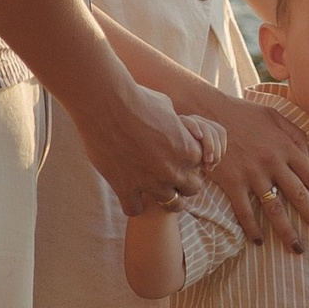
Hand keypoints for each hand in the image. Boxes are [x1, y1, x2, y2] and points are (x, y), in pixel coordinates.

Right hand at [75, 73, 209, 218]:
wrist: (107, 104)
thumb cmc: (137, 97)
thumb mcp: (165, 106)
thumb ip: (173, 122)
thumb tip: (172, 123)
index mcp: (188, 150)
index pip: (201, 166)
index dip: (189, 161)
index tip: (177, 155)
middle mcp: (174, 170)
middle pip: (191, 189)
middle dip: (182, 182)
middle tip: (166, 171)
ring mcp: (151, 183)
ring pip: (171, 205)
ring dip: (163, 196)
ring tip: (150, 185)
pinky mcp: (126, 188)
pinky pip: (135, 210)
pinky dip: (132, 203)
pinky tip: (127, 190)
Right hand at [203, 87, 308, 249]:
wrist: (208, 112)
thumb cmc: (243, 114)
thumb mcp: (276, 116)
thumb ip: (296, 135)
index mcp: (286, 147)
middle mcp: (273, 162)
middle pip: (299, 196)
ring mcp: (252, 173)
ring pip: (275, 208)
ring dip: (288, 231)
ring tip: (298, 248)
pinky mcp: (232, 181)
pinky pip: (244, 210)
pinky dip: (252, 227)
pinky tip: (258, 240)